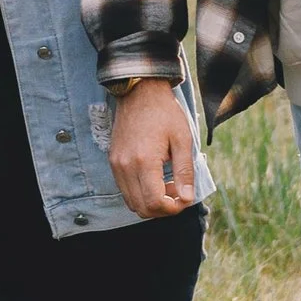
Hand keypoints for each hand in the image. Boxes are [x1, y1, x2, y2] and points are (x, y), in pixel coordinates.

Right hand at [109, 79, 198, 217]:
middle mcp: (125, 166)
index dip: (173, 209)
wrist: (140, 92)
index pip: (155, 203)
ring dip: (151, 202)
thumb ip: (185, 171)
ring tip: (167, 185)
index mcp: (144, 161)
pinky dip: (141, 193)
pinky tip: (155, 178)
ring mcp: (116, 165)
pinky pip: (125, 190)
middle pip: (142, 208)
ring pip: (132, 202)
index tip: (185, 198)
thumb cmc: (164, 112)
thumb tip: (187, 198)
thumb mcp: (183, 139)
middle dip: (163, 208)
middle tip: (178, 192)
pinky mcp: (113, 161)